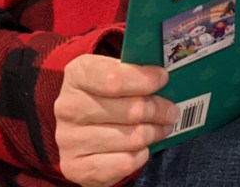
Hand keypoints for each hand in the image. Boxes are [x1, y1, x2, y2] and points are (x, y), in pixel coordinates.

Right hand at [54, 55, 178, 186]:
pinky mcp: (76, 167)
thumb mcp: (111, 74)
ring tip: (161, 128)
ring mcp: (69, 139)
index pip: (114, 79)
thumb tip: (163, 76)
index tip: (163, 79)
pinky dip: (140, 155)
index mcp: (76, 75)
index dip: (144, 80)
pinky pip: (124, 163)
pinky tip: (141, 148)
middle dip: (158, 110)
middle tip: (171, 111)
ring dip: (154, 133)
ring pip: (132, 138)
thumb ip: (132, 72)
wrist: (77, 131)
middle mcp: (68, 107)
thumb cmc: (102, 98)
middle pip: (130, 110)